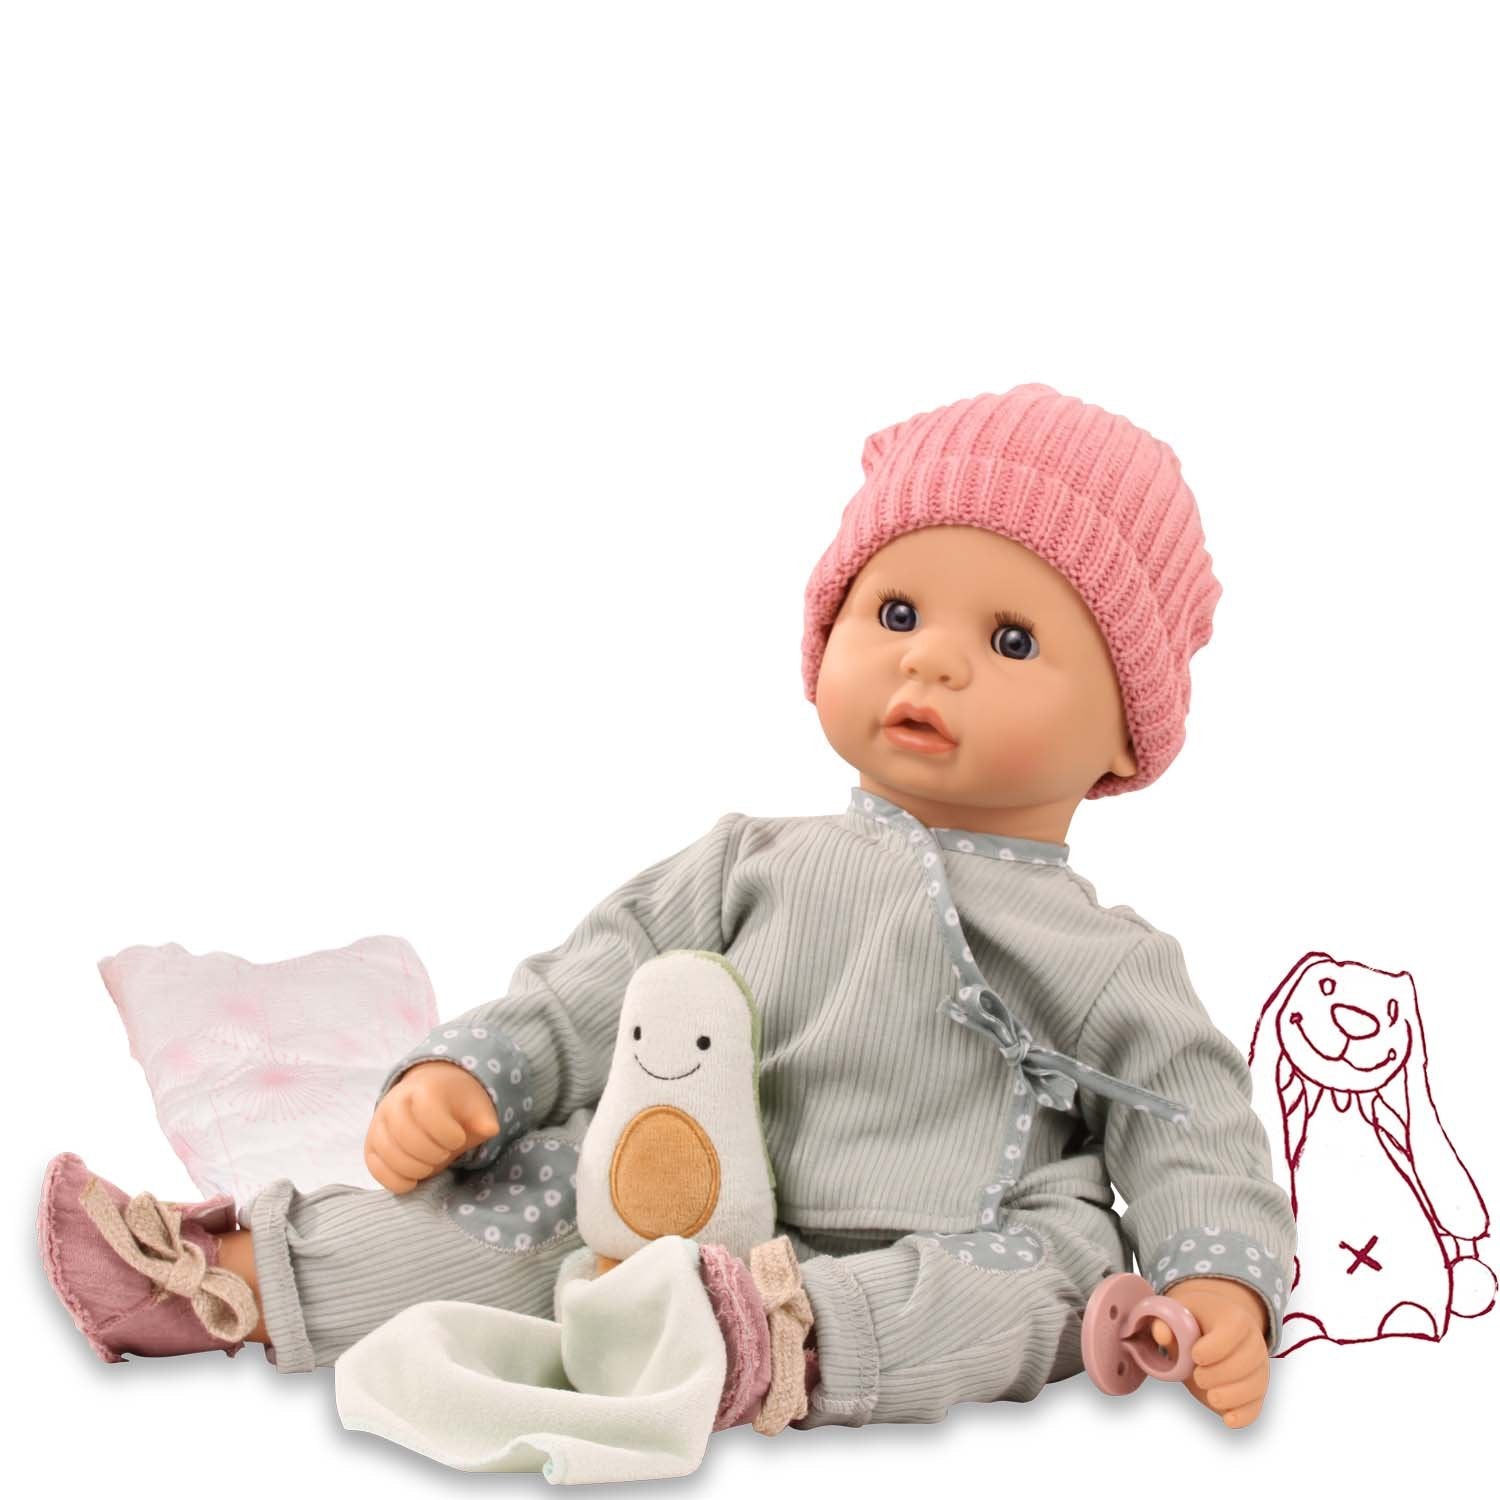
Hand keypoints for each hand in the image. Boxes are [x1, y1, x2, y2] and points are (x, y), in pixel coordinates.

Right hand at [365, 1060, 500, 1193]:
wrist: (429, 1095)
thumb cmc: (455, 1104)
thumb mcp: (476, 1106)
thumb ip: (484, 1119)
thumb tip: (489, 1130)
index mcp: (423, 1087)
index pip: (428, 1112)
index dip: (447, 1134)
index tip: (458, 1139)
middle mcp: (394, 1102)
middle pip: (406, 1137)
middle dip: (432, 1154)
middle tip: (445, 1154)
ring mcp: (379, 1123)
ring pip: (389, 1154)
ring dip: (416, 1169)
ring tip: (431, 1165)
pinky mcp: (371, 1145)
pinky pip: (376, 1169)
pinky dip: (396, 1181)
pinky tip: (414, 1180)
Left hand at [1151, 1277, 1269, 1428]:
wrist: (1215, 1327)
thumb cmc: (1194, 1321)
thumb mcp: (1179, 1314)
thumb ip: (1167, 1323)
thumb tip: (1160, 1333)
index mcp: (1235, 1318)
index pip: (1231, 1333)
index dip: (1213, 1349)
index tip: (1195, 1356)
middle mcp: (1253, 1342)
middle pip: (1243, 1364)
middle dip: (1217, 1376)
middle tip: (1198, 1377)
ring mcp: (1259, 1368)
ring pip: (1252, 1387)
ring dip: (1229, 1397)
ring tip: (1210, 1395)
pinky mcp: (1256, 1391)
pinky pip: (1255, 1407)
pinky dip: (1243, 1416)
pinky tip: (1227, 1419)